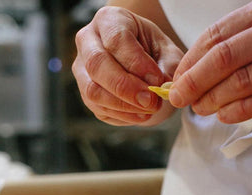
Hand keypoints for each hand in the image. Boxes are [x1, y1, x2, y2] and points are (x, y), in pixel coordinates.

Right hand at [72, 6, 182, 125]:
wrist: (146, 67)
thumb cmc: (156, 54)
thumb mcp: (168, 54)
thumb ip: (167, 68)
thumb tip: (160, 87)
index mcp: (109, 20)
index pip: (116, 40)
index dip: (136, 63)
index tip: (157, 80)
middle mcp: (88, 42)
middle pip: (97, 65)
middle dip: (126, 87)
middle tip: (151, 100)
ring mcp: (83, 70)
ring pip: (93, 91)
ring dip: (124, 105)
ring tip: (150, 109)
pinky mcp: (87, 94)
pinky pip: (99, 108)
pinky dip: (123, 116)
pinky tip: (142, 115)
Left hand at [169, 0, 251, 124]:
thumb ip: (242, 48)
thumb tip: (199, 72)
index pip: (216, 35)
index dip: (191, 61)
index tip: (178, 79)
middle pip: (223, 58)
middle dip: (194, 82)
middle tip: (180, 98)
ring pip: (240, 81)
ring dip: (212, 100)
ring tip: (201, 109)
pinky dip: (236, 111)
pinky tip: (224, 115)